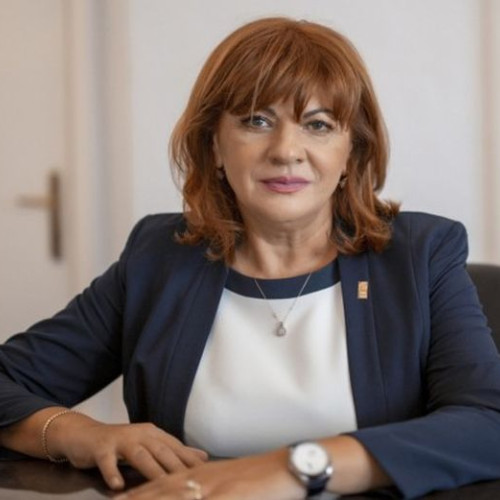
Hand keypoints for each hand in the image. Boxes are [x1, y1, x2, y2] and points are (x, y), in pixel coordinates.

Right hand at [48, 413, 207, 489]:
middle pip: (161, 451)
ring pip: (139, 455)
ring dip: (151, 470)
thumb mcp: (148, 445)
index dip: (191, 461)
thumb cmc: (120, 445)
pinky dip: (112, 473)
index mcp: (153, 433)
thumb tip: (203, 456)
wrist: (84, 434)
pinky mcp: (101, 447)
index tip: (207, 475)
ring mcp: (120, 439)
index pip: (176, 448)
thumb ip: (174, 452)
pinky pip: (107, 461)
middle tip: (191, 483)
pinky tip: (118, 486)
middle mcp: (140, 433)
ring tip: (162, 485)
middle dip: (177, 466)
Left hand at [114, 449, 305, 499]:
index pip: (165, 482)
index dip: (141, 491)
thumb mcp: (230, 480)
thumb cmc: (259, 475)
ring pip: (175, 497)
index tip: (120, 498)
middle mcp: (203, 478)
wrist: (285, 467)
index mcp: (203, 473)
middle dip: (137, 498)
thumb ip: (212, 487)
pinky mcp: (227, 496)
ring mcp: (214, 488)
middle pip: (162, 490)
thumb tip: (196, 494)